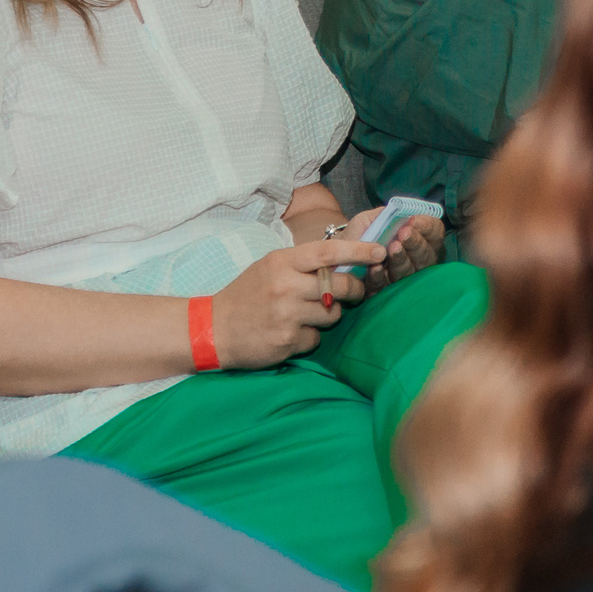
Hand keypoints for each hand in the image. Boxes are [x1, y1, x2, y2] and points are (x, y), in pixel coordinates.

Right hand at [209, 240, 377, 368]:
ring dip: (329, 316)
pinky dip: (310, 336)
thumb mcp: (269, 269)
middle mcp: (285, 286)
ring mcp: (287, 314)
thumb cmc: (245, 296)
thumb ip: (301, 266)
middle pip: (337, 286)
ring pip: (332, 315)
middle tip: (356, 292)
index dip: (357, 251)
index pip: (327, 252)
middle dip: (354, 290)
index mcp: (281, 262)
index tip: (378, 251)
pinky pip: (316, 338)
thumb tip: (340, 264)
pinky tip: (292, 333)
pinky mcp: (287, 340)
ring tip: (309, 315)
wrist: (213, 329)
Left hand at [348, 207, 442, 294]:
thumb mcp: (372, 218)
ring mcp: (400, 277)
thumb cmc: (361, 233)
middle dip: (416, 243)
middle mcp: (415, 260)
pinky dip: (380, 276)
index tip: (413, 220)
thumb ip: (386, 215)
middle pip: (426, 256)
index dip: (428, 227)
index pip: (435, 234)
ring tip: (392, 247)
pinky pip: (384, 286)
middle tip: (404, 234)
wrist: (338, 251)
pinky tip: (375, 266)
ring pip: (409, 272)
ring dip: (402, 259)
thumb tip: (400, 213)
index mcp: (418, 239)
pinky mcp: (381, 291)